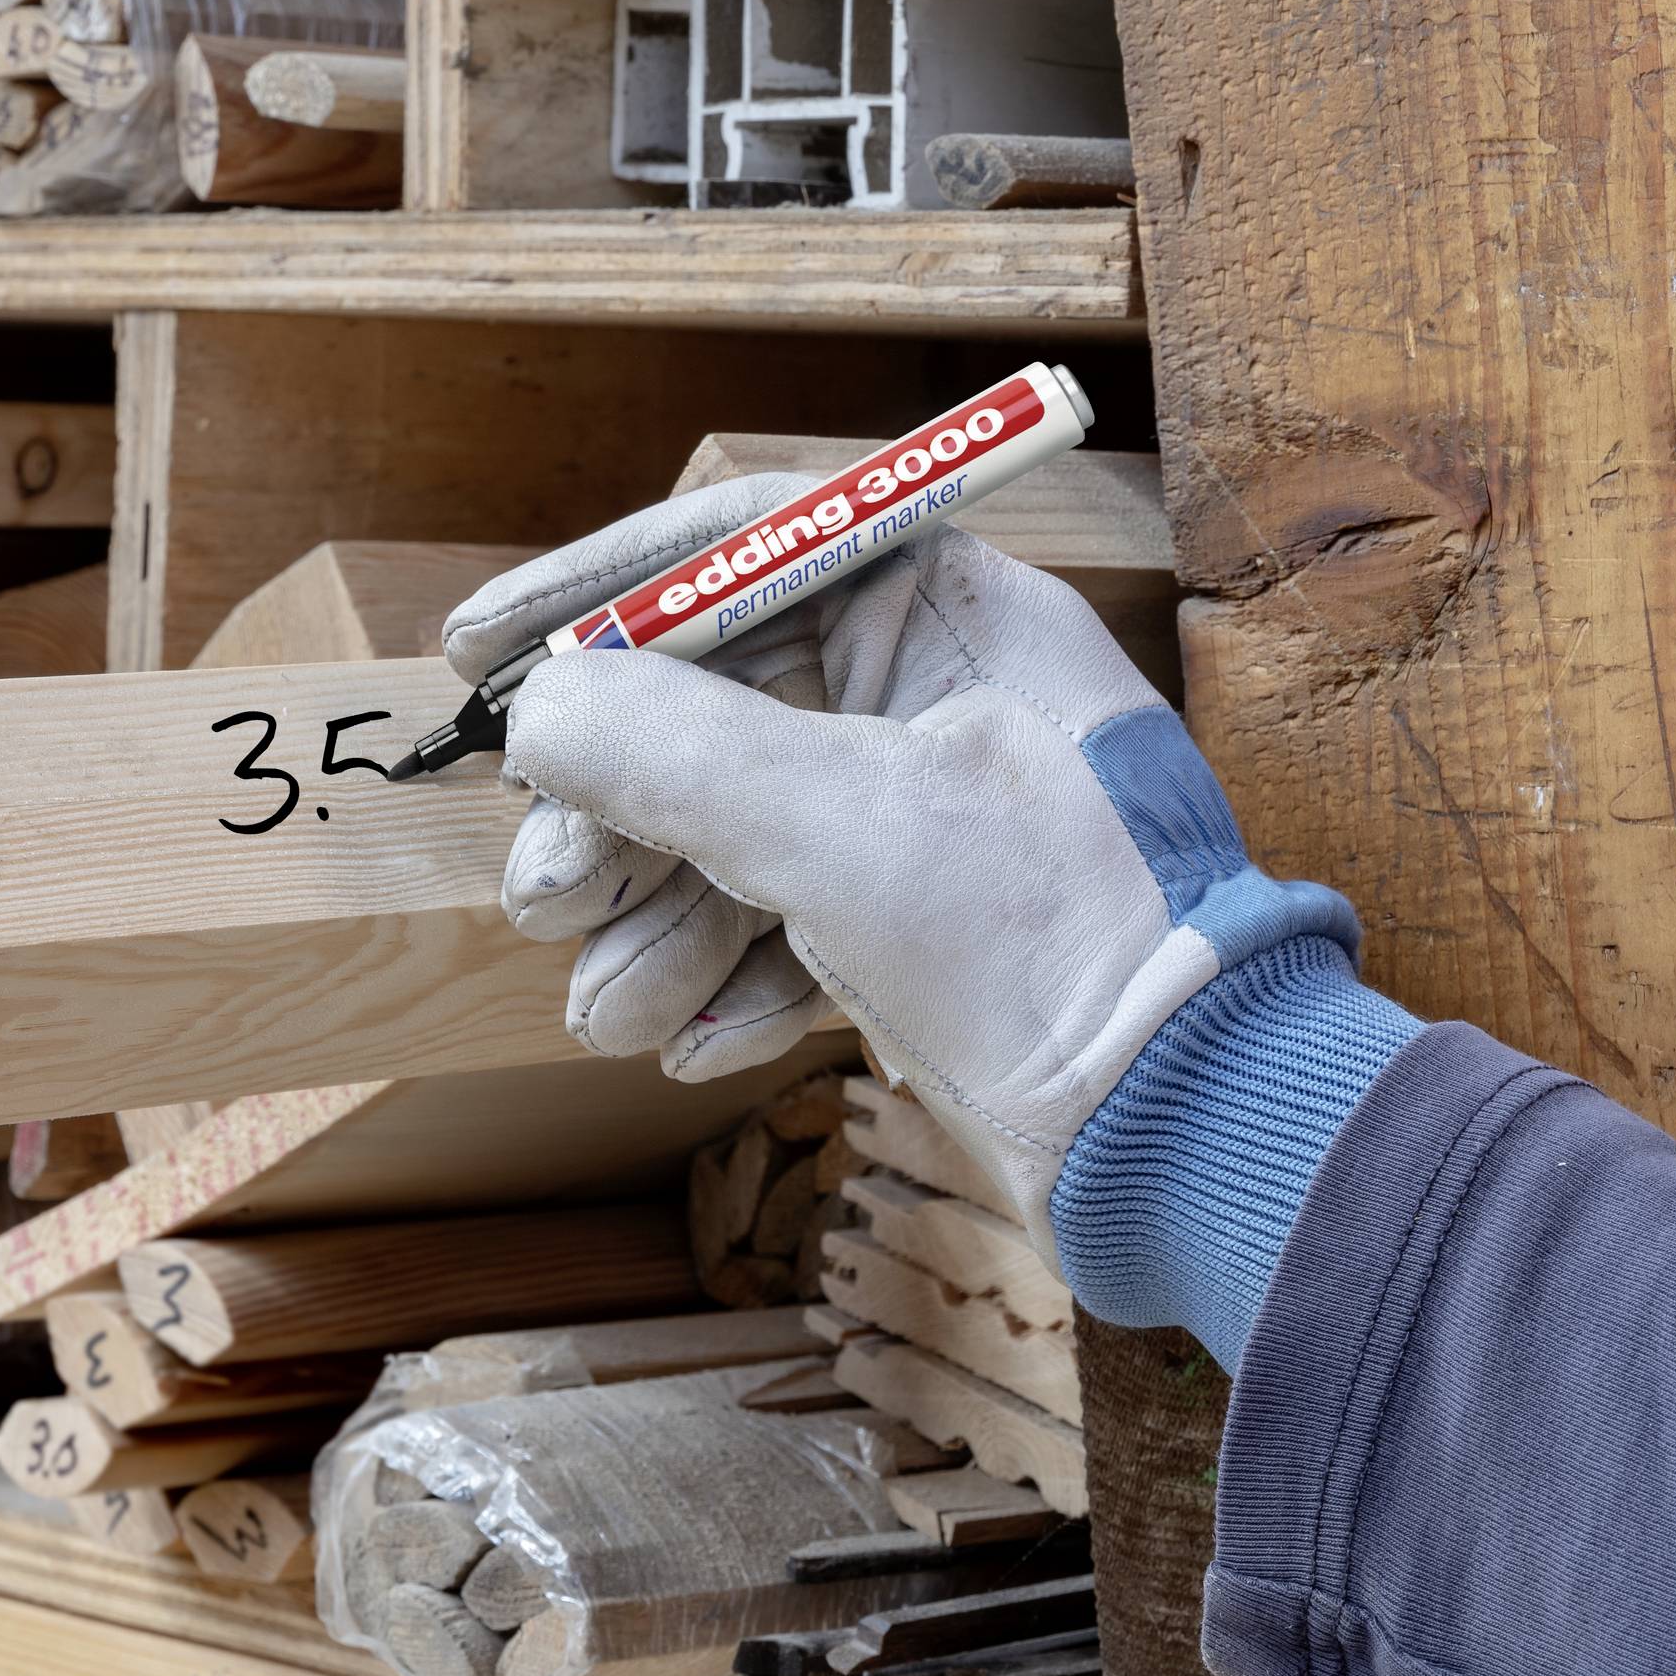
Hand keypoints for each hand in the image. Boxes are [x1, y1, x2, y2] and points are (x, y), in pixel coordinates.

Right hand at [443, 474, 1359, 1255]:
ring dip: (656, 918)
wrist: (1197, 1130)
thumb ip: (669, 748)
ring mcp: (938, 816)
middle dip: (615, 809)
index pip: (742, 545)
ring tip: (607, 1006)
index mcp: (954, 610)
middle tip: (536, 894)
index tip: (479, 648)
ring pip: (743, 830)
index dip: (597, 589)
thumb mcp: (837, 823)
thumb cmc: (1057, 944)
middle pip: (718, 704)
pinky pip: (792, 921)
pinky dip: (731, 976)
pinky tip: (692, 1039)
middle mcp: (943, 695)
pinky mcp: (933, 926)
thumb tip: (541, 710)